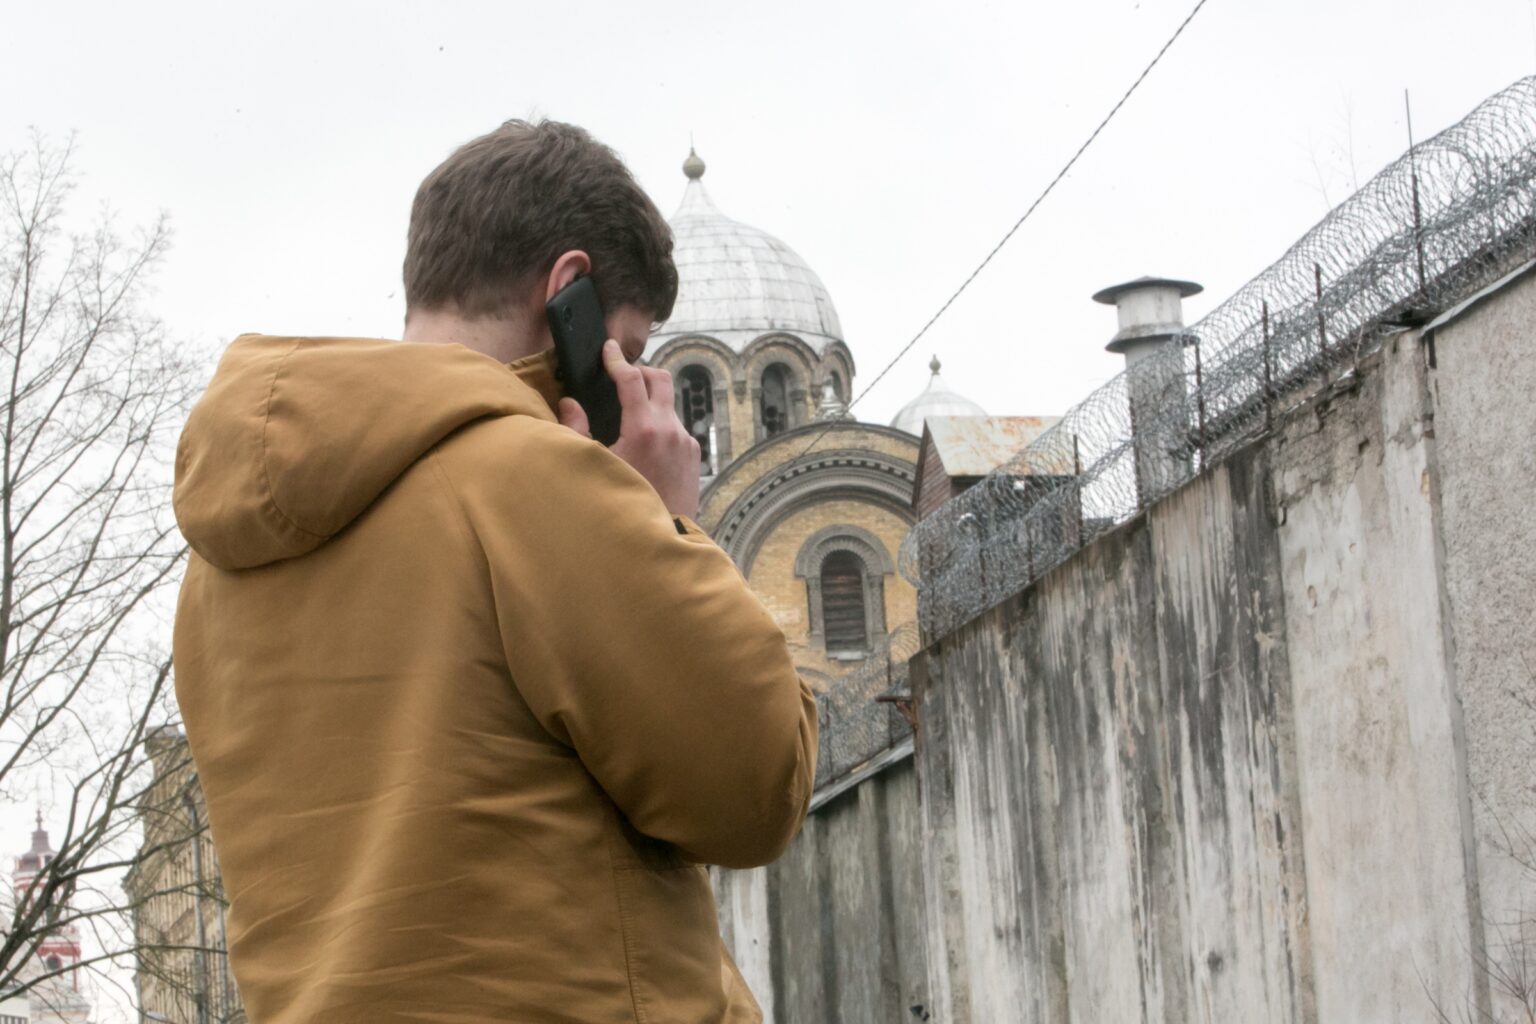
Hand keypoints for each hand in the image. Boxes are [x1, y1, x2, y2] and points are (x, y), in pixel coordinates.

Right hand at [558, 340, 700, 518]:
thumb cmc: (622, 504)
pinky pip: (677, 428)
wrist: (661, 538)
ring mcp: (686, 441)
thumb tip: (569, 402)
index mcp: (644, 428)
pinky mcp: (694, 455)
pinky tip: (645, 445)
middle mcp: (670, 430)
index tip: (608, 349)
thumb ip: (577, 430)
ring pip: (669, 405)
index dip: (617, 360)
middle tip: (623, 376)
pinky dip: (661, 425)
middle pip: (661, 378)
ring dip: (651, 401)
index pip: (631, 379)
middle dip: (641, 371)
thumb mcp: (593, 465)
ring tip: (630, 417)